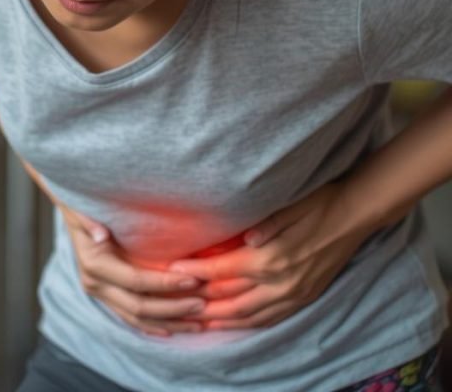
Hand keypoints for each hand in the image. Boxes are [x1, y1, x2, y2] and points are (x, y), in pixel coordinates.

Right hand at [58, 203, 206, 336]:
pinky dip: (153, 326)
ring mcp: (100, 293)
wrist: (72, 210)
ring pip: (137, 319)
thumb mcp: (84, 208)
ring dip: (169, 322)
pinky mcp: (106, 296)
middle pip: (139, 307)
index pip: (135, 281)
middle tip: (203, 304)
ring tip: (198, 322)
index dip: (165, 284)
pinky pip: (131, 318)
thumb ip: (91, 222)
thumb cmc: (84, 205)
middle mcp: (95, 284)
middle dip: (173, 308)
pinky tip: (173, 329)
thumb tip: (101, 235)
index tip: (193, 280)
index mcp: (94, 263)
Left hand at [167, 182, 373, 329]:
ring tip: (198, 319)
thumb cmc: (318, 203)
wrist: (355, 216)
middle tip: (175, 299)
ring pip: (250, 315)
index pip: (223, 270)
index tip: (172, 267)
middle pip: (230, 299)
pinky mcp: (304, 297)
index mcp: (271, 258)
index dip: (195, 270)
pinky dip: (249, 324)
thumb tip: (245, 238)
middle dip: (200, 301)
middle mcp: (280, 282)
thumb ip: (266, 224)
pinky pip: (271, 319)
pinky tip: (235, 323)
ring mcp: (293, 294)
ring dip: (222, 319)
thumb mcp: (290, 206)